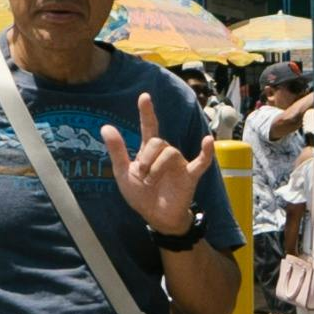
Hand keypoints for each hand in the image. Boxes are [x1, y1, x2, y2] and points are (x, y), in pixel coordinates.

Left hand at [101, 93, 204, 235]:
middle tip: (141, 175)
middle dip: (146, 158)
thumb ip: (117, 150)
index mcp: (148, 151)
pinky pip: (202, 161)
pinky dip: (207, 152)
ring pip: (170, 152)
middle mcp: (165, 154)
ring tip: (151, 182)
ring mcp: (179, 163)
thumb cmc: (140, 195)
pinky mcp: (190, 175)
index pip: (148, 127)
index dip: (147, 112)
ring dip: (157, 168)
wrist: (156, 217)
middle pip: (158, 141)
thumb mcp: (123, 173)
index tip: (144, 96)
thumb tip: (105, 126)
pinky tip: (208, 141)